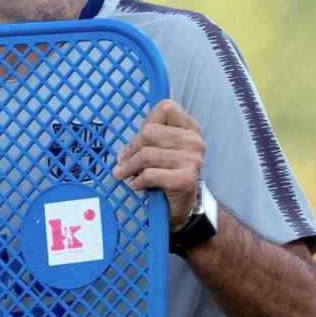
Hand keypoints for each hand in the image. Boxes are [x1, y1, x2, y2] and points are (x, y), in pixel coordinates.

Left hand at [113, 99, 205, 230]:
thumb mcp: (161, 150)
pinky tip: (136, 185)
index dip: (147, 121)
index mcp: (190, 127)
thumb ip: (150, 137)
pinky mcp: (186, 179)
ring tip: (123, 174)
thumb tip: (125, 141)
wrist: (180, 208)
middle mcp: (194, 141)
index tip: (138, 140)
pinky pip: (151, 174)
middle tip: (121, 162)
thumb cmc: (166, 174)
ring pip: (147, 154)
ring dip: (129, 167)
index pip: (165, 108)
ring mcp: (193, 160)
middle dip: (131, 148)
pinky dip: (138, 180)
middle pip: (150, 132)